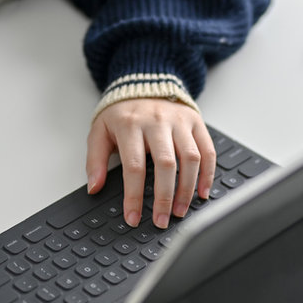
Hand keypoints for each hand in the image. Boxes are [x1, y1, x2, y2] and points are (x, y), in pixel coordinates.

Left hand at [86, 98, 215, 228]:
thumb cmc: (121, 113)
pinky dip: (208, 174)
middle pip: (165, 164)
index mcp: (130, 125)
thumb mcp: (99, 131)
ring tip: (181, 211)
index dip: (134, 196)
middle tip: (162, 221)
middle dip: (164, 197)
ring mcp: (179, 121)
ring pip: (190, 158)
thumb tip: (94, 188)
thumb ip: (94, 160)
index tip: (133, 218)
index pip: (134, 166)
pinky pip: (207, 150)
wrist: (144, 82)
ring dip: (187, 189)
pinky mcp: (195, 122)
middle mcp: (157, 121)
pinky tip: (202, 192)